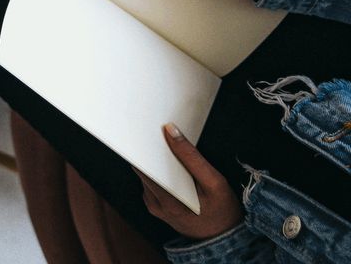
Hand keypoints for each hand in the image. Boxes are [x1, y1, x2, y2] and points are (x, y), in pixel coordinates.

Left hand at [136, 123, 243, 239]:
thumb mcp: (215, 183)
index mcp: (168, 200)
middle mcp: (155, 204)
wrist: (222, 237)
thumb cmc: (222, 210)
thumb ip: (192, 158)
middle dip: (149, 149)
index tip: (147, 128)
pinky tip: (168, 161)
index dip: (143, 146)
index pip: (144, 166)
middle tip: (155, 129)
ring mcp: (153, 206)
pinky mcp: (155, 206)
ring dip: (152, 159)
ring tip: (162, 142)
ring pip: (145, 174)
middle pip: (142, 168)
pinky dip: (157, 170)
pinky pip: (150, 182)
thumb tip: (170, 131)